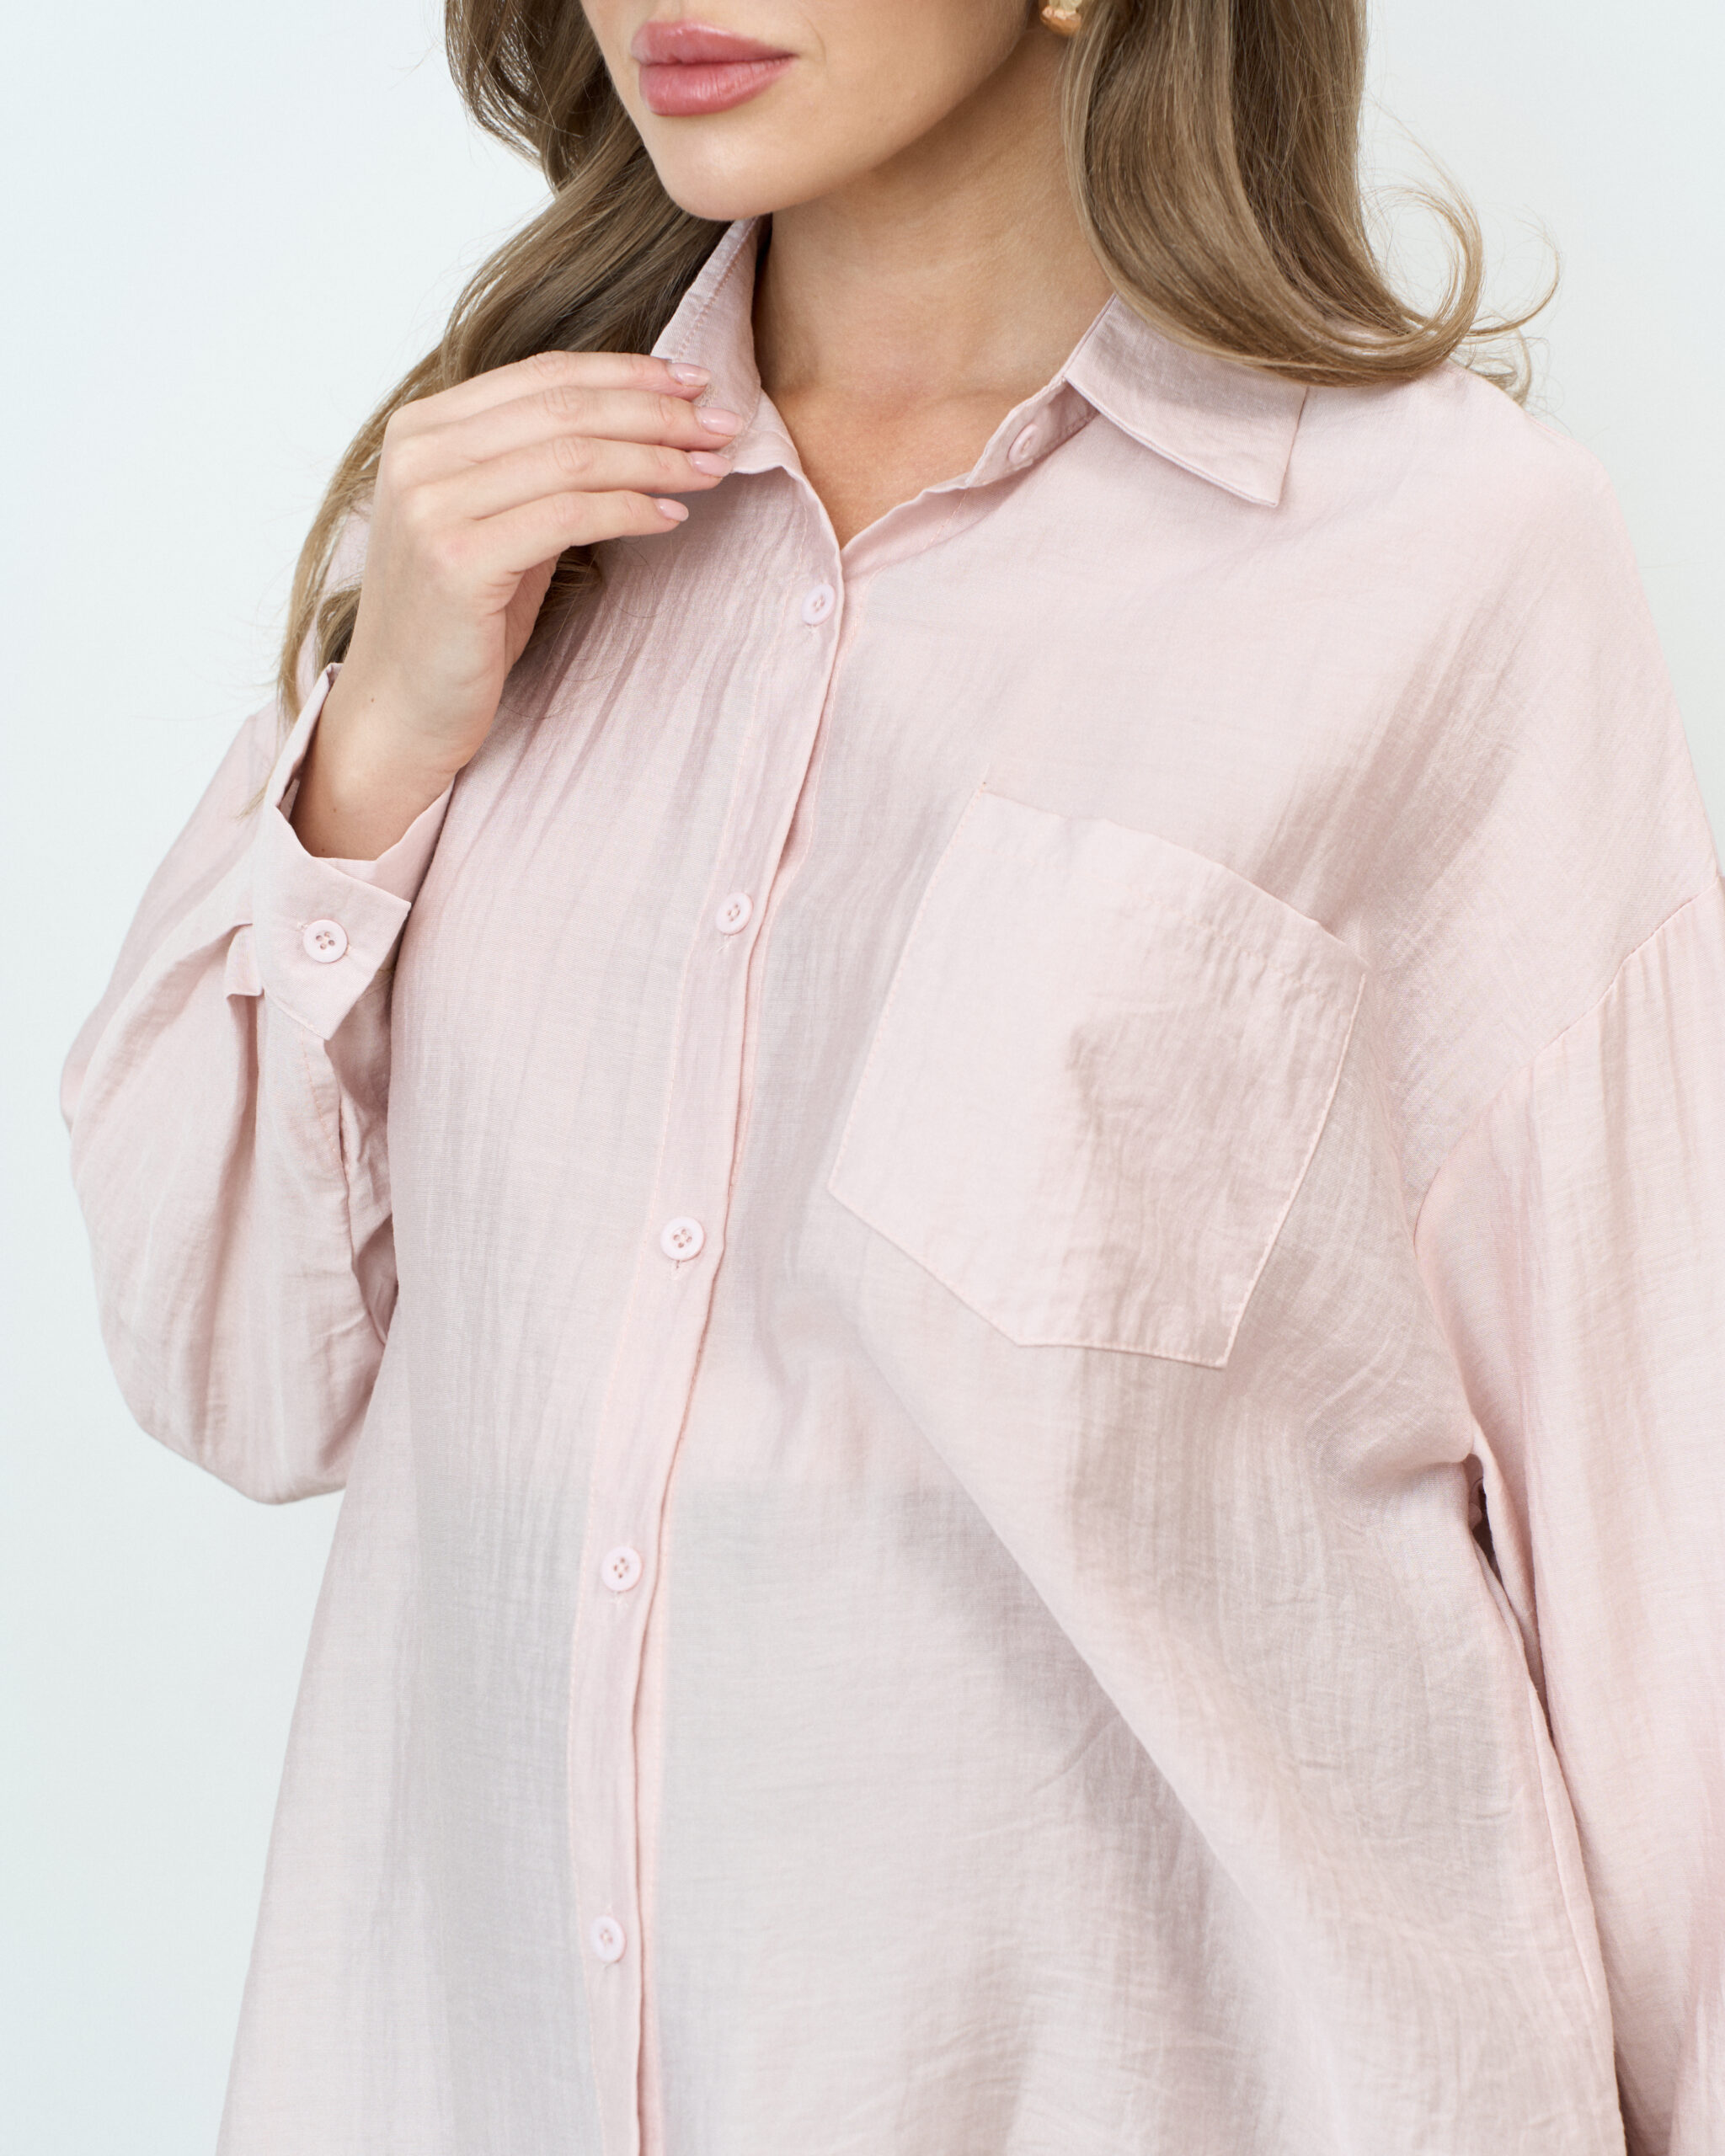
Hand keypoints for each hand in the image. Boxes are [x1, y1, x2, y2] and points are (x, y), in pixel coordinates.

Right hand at [290, 350, 741, 859]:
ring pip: (575, 457)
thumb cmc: (459, 622)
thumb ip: (542, 469)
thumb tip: (643, 425)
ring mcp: (432, 505)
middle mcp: (420, 455)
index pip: (543, 375)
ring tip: (711, 470)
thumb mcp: (498, 523)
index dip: (628, 373)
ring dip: (657, 460)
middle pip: (566, 409)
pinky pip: (570, 515)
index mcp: (423, 429)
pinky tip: (672, 516)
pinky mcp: (458, 559)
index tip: (695, 380)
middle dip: (657, 412)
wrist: (401, 707)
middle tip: (723, 425)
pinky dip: (632, 510)